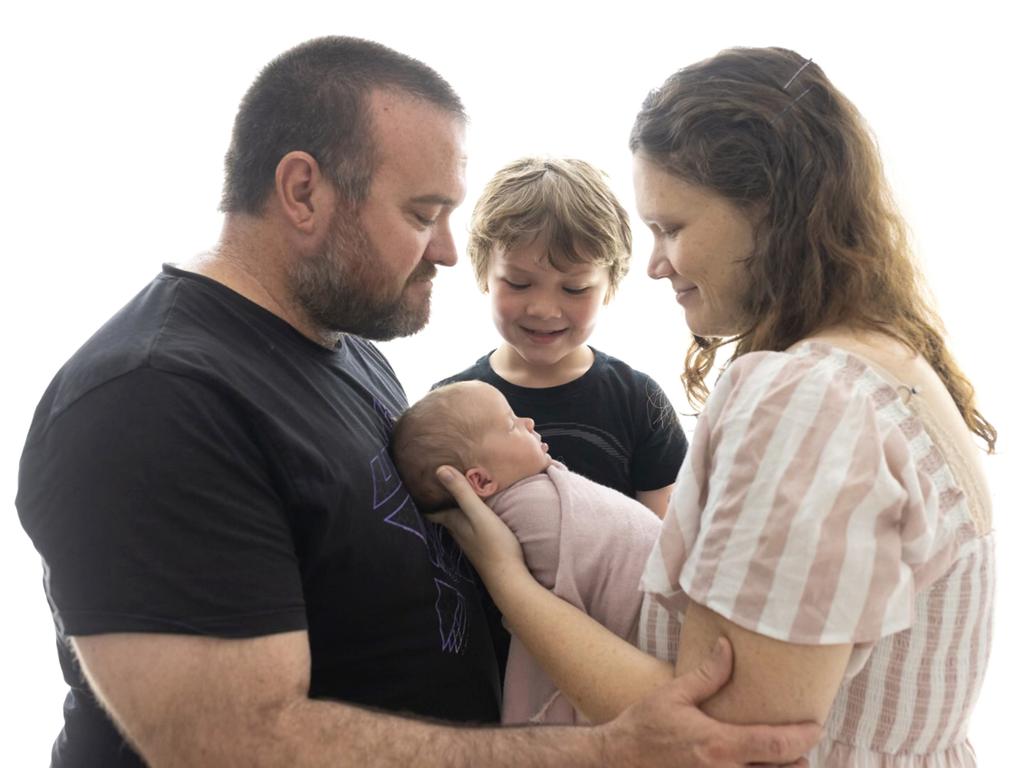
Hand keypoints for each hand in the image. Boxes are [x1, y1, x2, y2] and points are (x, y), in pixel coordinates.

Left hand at [427, 465, 527, 586]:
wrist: (509, 578)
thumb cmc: (495, 544)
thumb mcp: (479, 514)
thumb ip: (462, 493)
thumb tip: (439, 469)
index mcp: (454, 523)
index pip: (432, 511)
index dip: (425, 499)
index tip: (419, 486)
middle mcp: (458, 533)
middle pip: (443, 516)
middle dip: (439, 502)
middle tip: (437, 486)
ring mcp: (469, 543)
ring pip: (456, 523)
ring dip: (453, 511)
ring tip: (454, 497)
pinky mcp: (481, 548)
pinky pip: (468, 529)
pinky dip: (466, 520)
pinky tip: (473, 517)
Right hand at [599, 638, 819, 766]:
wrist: (617, 761)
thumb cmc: (644, 726)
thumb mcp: (674, 695)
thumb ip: (708, 674)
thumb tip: (728, 647)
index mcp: (719, 745)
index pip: (777, 745)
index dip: (803, 736)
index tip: (816, 726)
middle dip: (796, 760)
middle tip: (802, 743)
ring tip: (784, 758)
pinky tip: (754, 765)